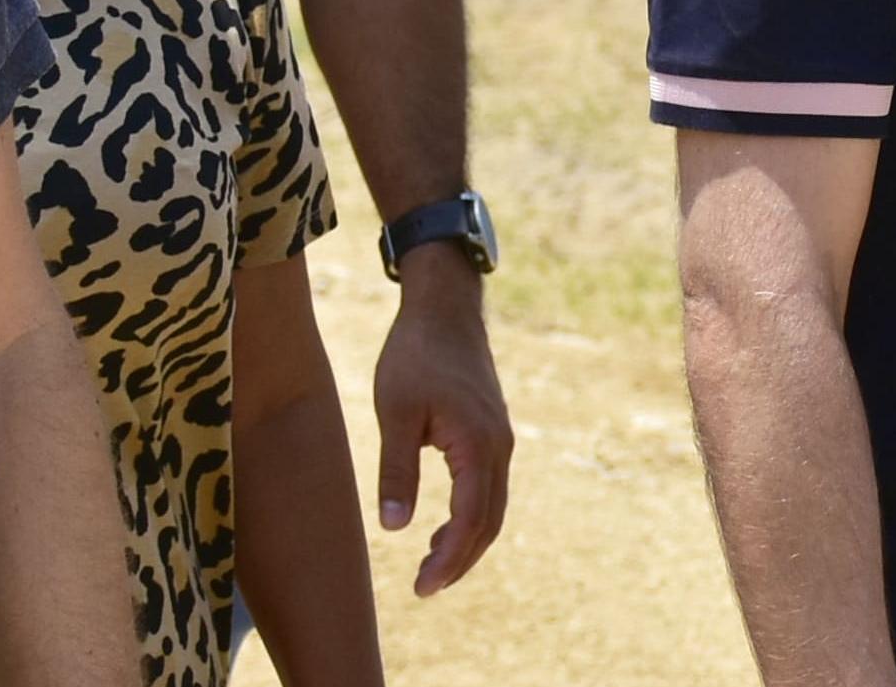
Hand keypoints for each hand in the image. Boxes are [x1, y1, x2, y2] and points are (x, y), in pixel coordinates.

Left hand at [373, 249, 511, 594]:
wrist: (445, 308)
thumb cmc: (414, 355)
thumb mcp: (395, 413)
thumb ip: (397, 471)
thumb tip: (395, 528)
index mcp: (477, 445)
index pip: (469, 519)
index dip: (447, 559)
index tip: (421, 587)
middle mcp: (499, 447)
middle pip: (489, 522)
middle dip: (460, 561)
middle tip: (425, 588)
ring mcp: (500, 439)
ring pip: (493, 507)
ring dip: (467, 542)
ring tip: (432, 567)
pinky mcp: (493, 432)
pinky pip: (490, 488)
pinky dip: (471, 517)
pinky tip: (442, 526)